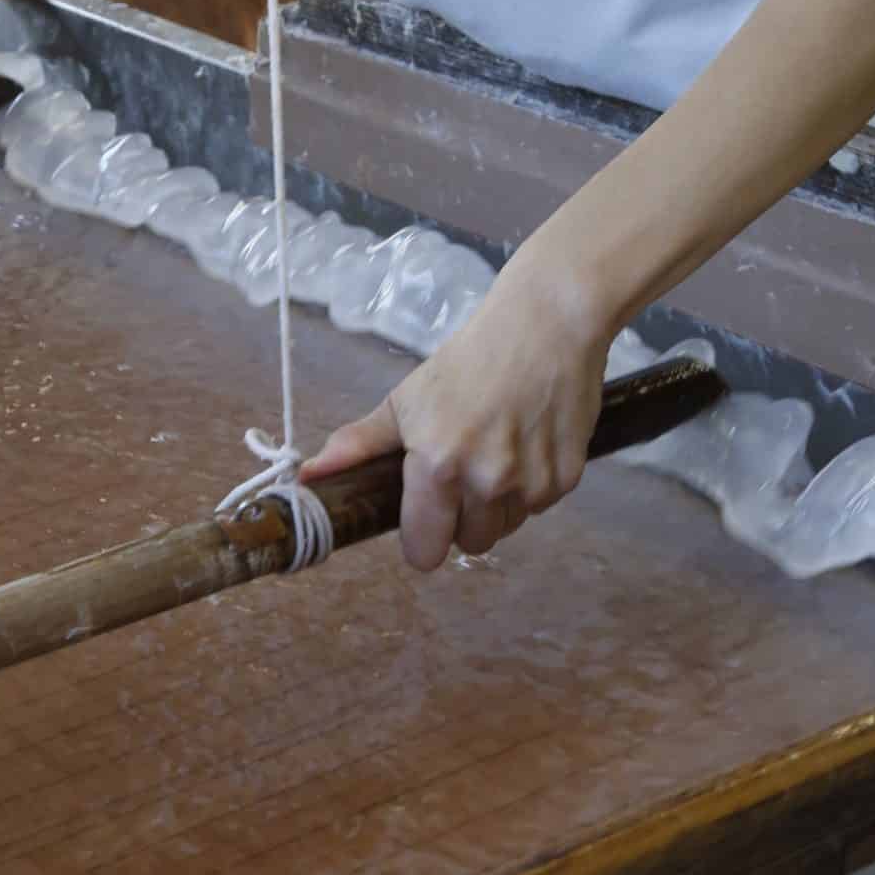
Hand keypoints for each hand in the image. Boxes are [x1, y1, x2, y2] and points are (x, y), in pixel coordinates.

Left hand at [303, 262, 612, 571]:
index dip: (422, 540)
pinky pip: (538, 507)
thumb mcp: (407, 399)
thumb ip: (360, 445)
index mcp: (438, 464)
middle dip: (463, 520)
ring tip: (497, 452)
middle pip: (470, 543)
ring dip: (498, 505)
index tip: (424, 521)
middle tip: (462, 474)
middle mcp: (487, 481)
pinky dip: (530, 487)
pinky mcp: (566, 478)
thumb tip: (308, 475)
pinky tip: (526, 445)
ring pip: (506, 526)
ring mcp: (531, 483)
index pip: (426, 549)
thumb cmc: (470, 360)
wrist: (547, 325)